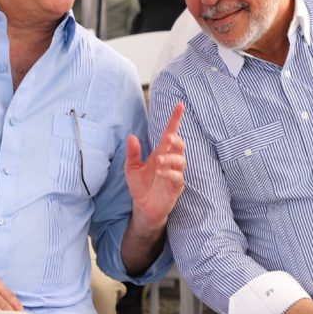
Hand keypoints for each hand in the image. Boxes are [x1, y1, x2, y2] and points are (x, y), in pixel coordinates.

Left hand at [126, 103, 185, 229]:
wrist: (143, 208)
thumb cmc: (140, 186)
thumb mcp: (131, 168)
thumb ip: (132, 153)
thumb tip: (132, 136)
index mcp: (160, 152)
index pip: (170, 133)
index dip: (175, 119)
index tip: (180, 105)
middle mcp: (170, 161)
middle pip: (180, 145)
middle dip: (176, 140)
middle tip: (168, 138)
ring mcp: (175, 173)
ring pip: (181, 160)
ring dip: (171, 158)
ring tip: (159, 161)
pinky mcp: (176, 186)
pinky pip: (178, 177)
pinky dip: (170, 173)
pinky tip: (161, 172)